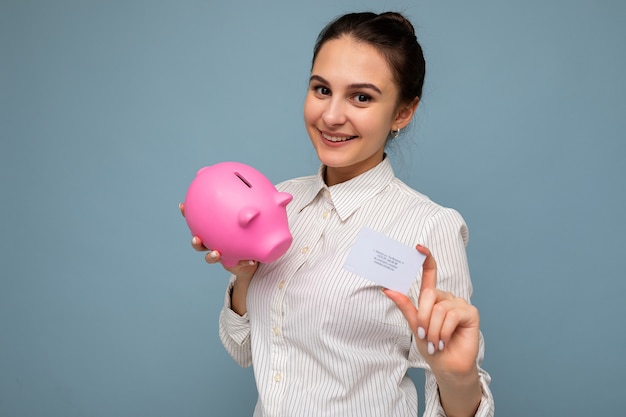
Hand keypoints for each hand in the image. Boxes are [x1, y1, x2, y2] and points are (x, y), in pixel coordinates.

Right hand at [179, 203, 258, 280]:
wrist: (252, 254)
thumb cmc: (244, 234)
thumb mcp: (245, 221)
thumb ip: (244, 213)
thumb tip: (249, 205)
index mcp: (211, 233)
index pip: (197, 223)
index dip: (187, 215)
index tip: (182, 206)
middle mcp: (212, 244)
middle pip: (198, 244)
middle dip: (196, 242)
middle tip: (197, 238)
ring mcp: (221, 255)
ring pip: (211, 258)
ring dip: (212, 256)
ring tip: (216, 253)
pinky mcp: (232, 263)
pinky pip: (237, 263)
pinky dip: (244, 262)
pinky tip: (251, 261)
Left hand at [383, 245, 479, 376]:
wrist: (446, 366)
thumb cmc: (431, 346)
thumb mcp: (415, 325)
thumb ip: (405, 306)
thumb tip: (388, 289)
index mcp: (433, 299)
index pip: (430, 274)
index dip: (426, 258)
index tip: (418, 247)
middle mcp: (447, 298)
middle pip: (430, 294)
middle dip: (423, 317)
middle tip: (424, 334)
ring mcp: (459, 304)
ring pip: (440, 308)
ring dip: (434, 329)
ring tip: (436, 342)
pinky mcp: (471, 313)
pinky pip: (452, 315)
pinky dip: (444, 331)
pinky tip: (445, 340)